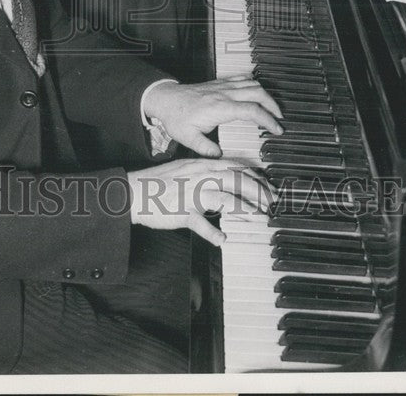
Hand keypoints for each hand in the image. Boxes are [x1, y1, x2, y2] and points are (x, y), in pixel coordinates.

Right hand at [127, 157, 275, 245]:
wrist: (133, 191)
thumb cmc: (159, 183)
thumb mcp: (186, 169)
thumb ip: (206, 171)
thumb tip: (226, 174)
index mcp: (201, 166)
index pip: (235, 166)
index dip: (256, 175)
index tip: (269, 184)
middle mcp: (200, 176)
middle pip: (236, 179)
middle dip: (259, 190)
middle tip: (273, 201)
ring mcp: (191, 193)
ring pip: (224, 197)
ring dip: (245, 207)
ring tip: (260, 216)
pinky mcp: (181, 211)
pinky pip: (199, 223)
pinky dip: (212, 232)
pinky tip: (222, 239)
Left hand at [142, 76, 283, 157]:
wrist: (166, 98)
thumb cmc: (176, 117)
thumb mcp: (187, 138)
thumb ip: (205, 148)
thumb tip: (220, 157)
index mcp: (220, 108)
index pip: (252, 110)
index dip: (268, 120)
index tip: (277, 130)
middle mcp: (224, 94)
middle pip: (258, 93)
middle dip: (274, 106)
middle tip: (280, 120)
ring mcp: (223, 86)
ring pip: (253, 83)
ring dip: (266, 95)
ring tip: (273, 108)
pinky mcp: (220, 83)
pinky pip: (243, 78)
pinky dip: (255, 84)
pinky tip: (257, 93)